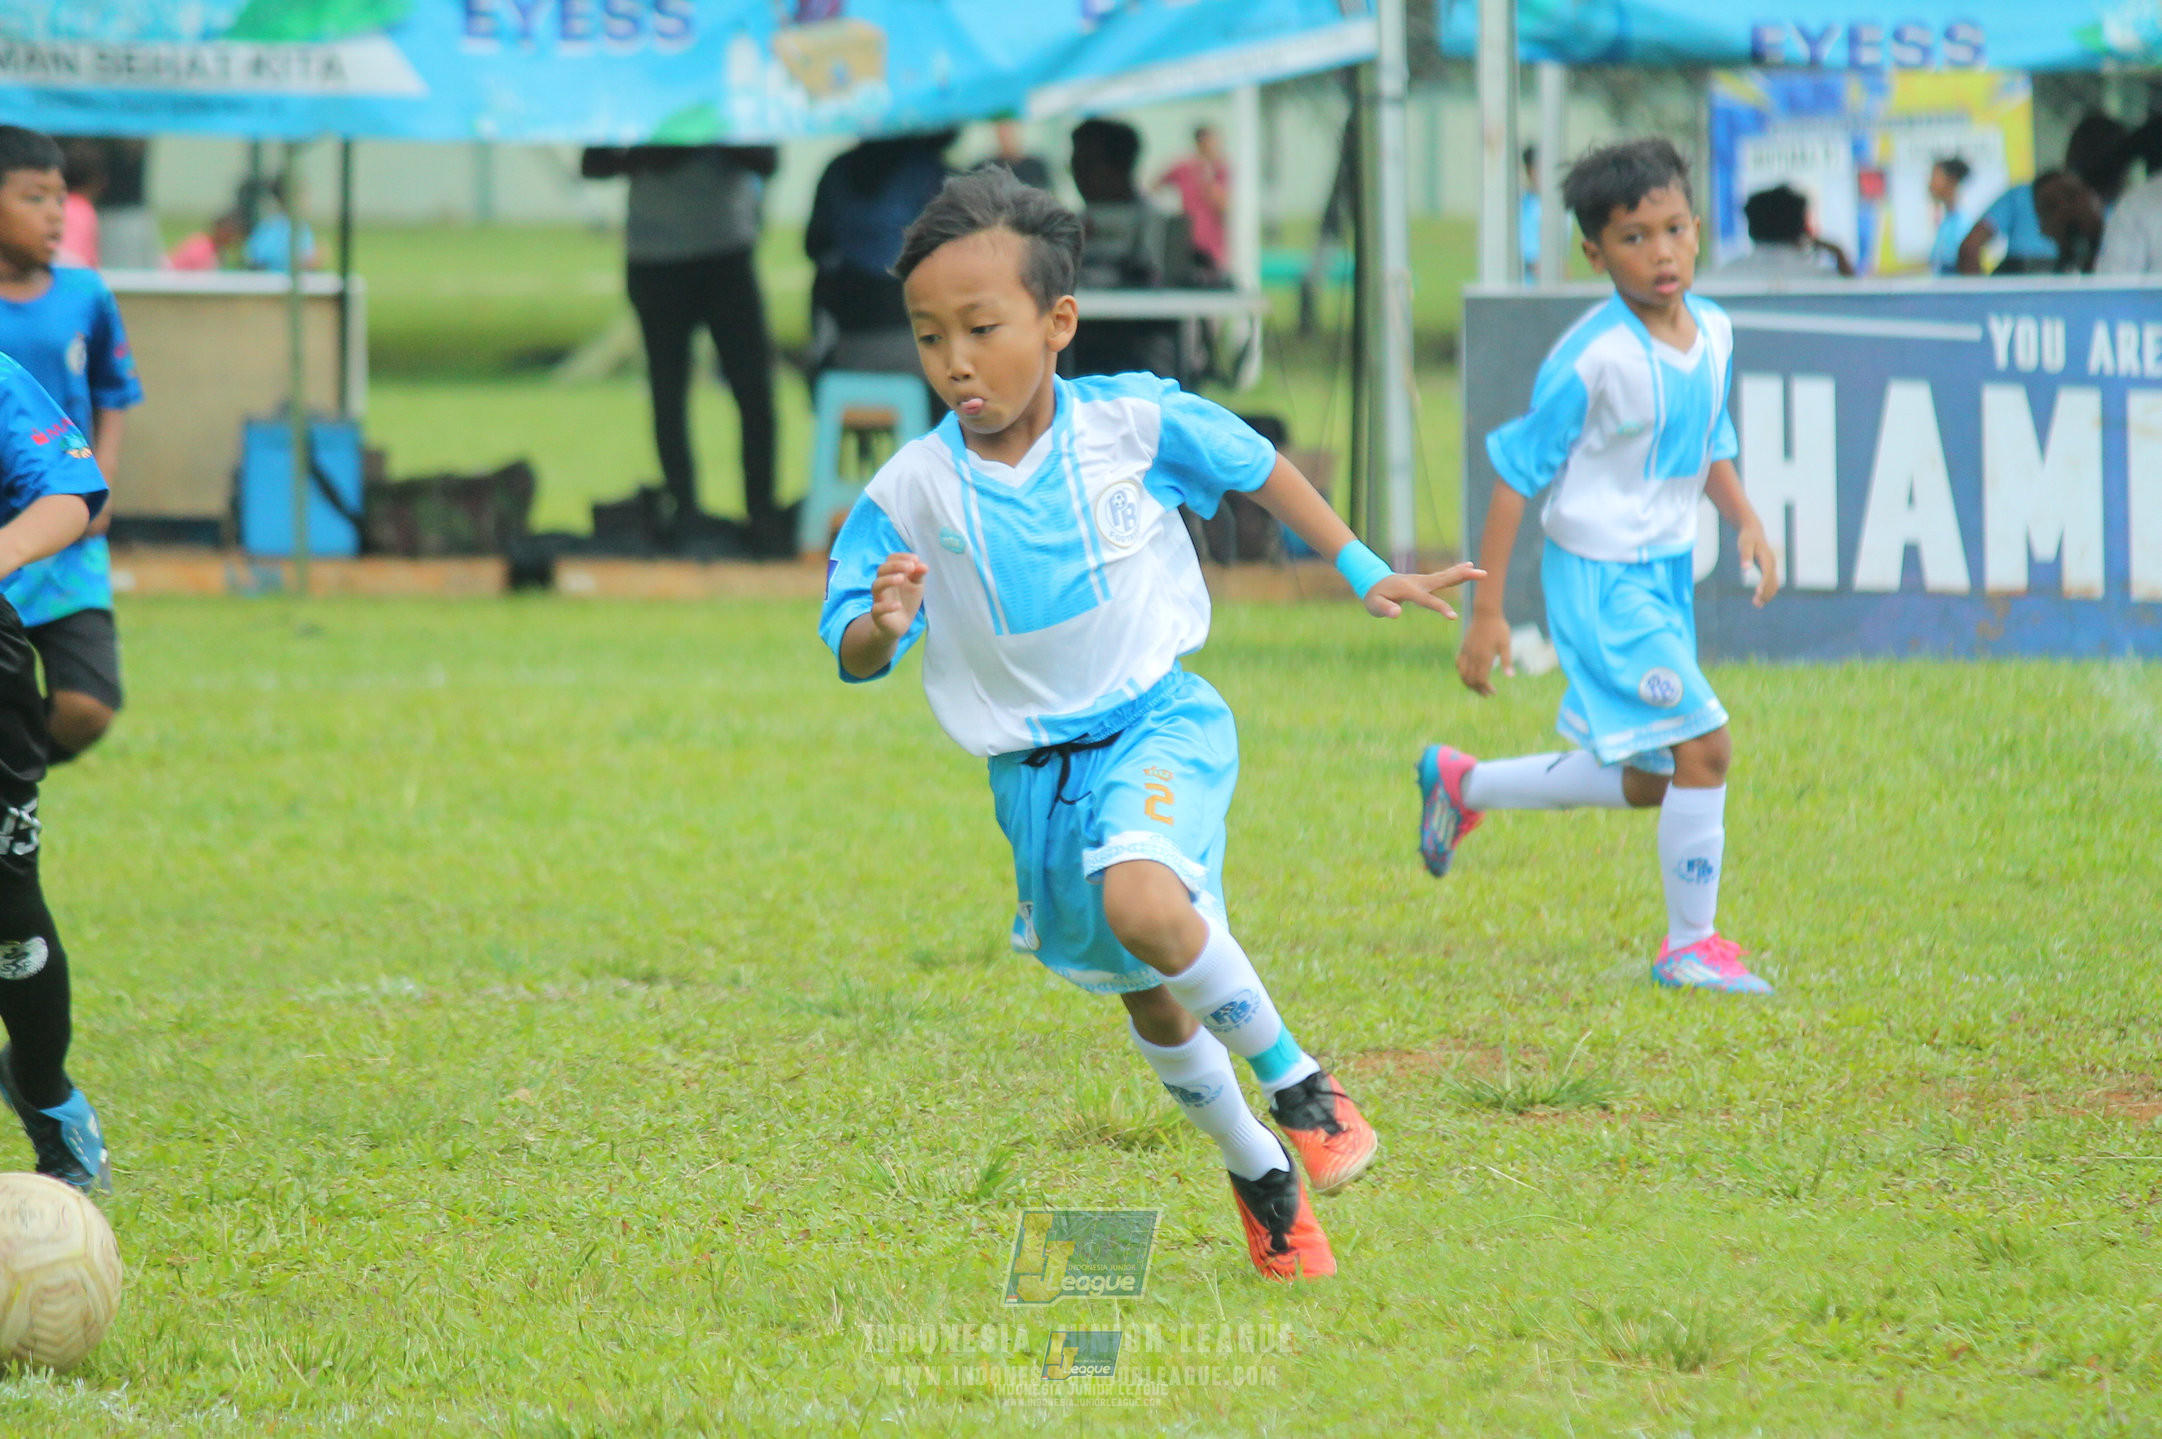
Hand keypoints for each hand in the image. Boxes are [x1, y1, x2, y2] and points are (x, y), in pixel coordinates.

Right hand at [870, 552, 927, 637]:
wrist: (900, 625)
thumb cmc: (907, 601)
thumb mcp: (917, 586)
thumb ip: (919, 575)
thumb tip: (924, 565)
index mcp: (891, 574)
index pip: (890, 559)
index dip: (901, 557)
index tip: (915, 559)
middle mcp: (882, 584)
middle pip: (882, 569)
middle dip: (895, 565)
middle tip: (910, 567)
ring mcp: (878, 598)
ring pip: (876, 585)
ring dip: (888, 580)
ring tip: (901, 579)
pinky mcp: (877, 614)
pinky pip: (877, 608)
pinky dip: (887, 606)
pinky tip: (898, 605)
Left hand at [1362, 562, 1484, 619]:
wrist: (1373, 581)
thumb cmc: (1374, 596)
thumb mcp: (1375, 605)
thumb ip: (1385, 608)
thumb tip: (1397, 613)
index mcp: (1409, 590)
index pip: (1428, 601)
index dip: (1440, 608)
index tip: (1454, 617)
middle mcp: (1419, 582)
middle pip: (1444, 579)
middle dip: (1462, 577)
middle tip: (1482, 574)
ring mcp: (1423, 580)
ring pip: (1446, 576)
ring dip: (1462, 573)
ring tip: (1480, 571)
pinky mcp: (1425, 580)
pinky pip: (1443, 576)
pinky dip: (1456, 572)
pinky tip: (1468, 568)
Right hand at [1456, 611, 1513, 695]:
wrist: (1485, 614)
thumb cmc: (1499, 628)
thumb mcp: (1506, 644)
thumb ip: (1507, 661)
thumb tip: (1511, 676)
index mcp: (1484, 657)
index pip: (1481, 680)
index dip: (1486, 688)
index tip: (1493, 692)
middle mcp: (1473, 657)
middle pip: (1471, 680)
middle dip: (1478, 689)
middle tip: (1487, 694)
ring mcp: (1466, 652)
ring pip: (1463, 674)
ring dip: (1469, 684)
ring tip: (1477, 688)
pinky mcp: (1463, 648)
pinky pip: (1459, 664)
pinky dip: (1462, 673)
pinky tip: (1468, 675)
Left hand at [1735, 523, 1780, 606]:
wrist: (1753, 531)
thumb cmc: (1747, 538)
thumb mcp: (1744, 545)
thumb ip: (1745, 556)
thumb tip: (1745, 569)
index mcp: (1766, 557)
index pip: (1767, 573)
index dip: (1764, 583)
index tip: (1758, 593)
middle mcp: (1772, 563)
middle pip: (1773, 581)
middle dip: (1766, 593)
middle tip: (1756, 604)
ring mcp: (1772, 566)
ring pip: (1774, 584)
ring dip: (1768, 595)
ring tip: (1757, 605)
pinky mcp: (1769, 569)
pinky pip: (1772, 582)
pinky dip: (1768, 591)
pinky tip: (1759, 599)